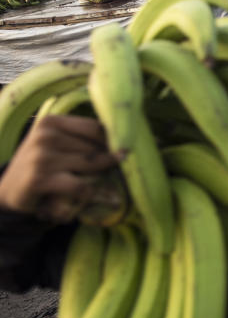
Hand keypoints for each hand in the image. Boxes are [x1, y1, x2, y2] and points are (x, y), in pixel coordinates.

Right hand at [0, 116, 119, 222]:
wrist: (8, 192)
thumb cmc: (41, 166)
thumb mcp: (57, 145)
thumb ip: (83, 139)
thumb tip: (124, 144)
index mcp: (51, 122)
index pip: (96, 127)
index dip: (114, 141)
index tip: (125, 151)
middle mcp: (45, 136)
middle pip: (96, 147)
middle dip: (108, 161)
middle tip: (113, 171)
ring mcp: (42, 157)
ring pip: (92, 165)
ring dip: (100, 176)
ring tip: (99, 182)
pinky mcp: (40, 180)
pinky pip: (81, 185)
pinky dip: (90, 192)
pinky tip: (87, 195)